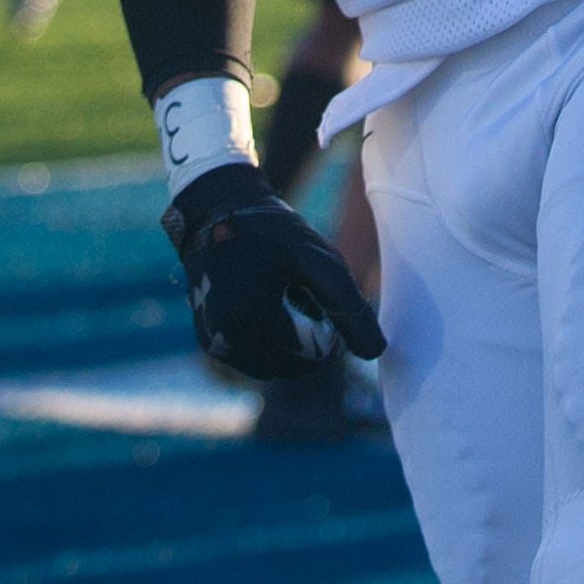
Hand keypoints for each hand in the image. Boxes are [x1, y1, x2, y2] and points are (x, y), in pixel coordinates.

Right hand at [164, 160, 383, 378]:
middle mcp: (225, 337)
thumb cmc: (273, 233)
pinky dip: (266, 344)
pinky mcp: (208, 342)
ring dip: (286, 345)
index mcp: (251, 316)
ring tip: (282, 302)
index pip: (309, 356)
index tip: (319, 300)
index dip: (325, 332)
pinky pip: (252, 362)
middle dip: (305, 342)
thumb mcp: (318, 261)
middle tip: (301, 299)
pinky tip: (264, 308)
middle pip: (292, 367)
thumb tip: (374, 352)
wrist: (217, 215)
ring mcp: (214, 342)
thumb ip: (349, 308)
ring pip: (272, 369)